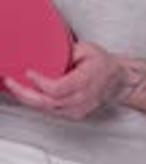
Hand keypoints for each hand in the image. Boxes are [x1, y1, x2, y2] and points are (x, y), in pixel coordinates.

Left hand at [4, 41, 125, 119]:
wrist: (117, 80)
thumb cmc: (103, 64)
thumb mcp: (87, 49)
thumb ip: (67, 50)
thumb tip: (46, 50)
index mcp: (86, 81)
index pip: (58, 88)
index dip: (40, 82)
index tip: (28, 72)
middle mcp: (81, 99)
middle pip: (47, 102)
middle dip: (24, 93)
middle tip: (10, 83)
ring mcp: (77, 109)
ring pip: (46, 109)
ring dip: (27, 99)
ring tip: (13, 87)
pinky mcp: (73, 114)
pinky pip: (50, 111)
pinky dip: (37, 103)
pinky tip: (27, 94)